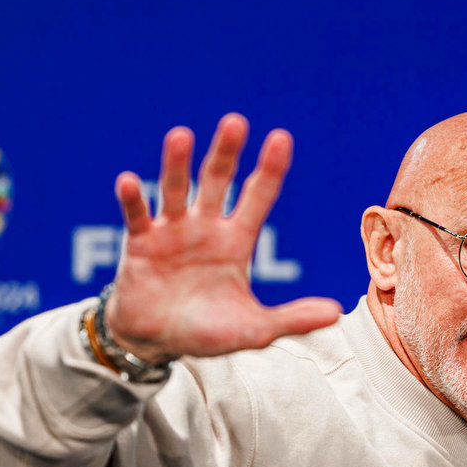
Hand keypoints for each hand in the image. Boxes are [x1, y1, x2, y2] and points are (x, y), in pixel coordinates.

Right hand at [105, 113, 342, 362]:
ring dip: (177, 164)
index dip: (269, 170)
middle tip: (235, 122)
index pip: (257, 196)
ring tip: (181, 136)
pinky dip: (133, 200)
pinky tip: (130, 182)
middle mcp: (205, 228)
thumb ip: (292, 319)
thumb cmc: (207, 332)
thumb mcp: (254, 330)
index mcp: (236, 241)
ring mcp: (172, 232)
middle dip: (225, 153)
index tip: (281, 138)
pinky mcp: (141, 245)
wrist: (156, 343)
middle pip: (217, 181)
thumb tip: (337, 312)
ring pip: (176, 190)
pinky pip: (138, 218)